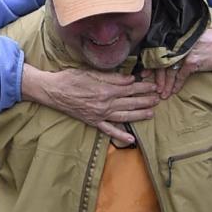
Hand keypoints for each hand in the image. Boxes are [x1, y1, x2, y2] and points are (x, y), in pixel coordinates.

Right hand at [22, 63, 157, 145]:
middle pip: (130, 102)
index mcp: (105, 89)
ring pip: (124, 115)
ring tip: (151, 113)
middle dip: (145, 100)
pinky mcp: (93, 122)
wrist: (53, 91)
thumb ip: (112, 77)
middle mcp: (105, 104)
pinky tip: (130, 139)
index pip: (129, 88)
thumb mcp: (91, 72)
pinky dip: (120, 135)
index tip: (153, 86)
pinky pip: (108, 130)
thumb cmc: (70, 79)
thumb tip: (130, 79)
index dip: (143, 87)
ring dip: (139, 115)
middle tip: (158, 98)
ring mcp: (99, 115)